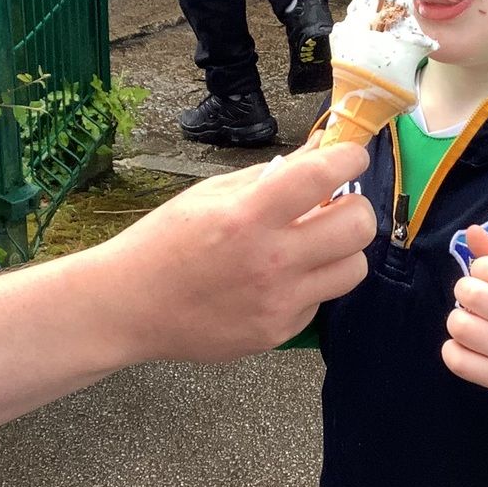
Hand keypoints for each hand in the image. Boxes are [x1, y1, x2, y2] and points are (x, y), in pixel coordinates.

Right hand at [99, 143, 372, 361]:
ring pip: (354, 269)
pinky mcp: (278, 333)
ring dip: (341, 250)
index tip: (351, 155)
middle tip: (333, 206)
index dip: (349, 157)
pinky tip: (277, 279)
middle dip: (354, 208)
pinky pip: (320, 301)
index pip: (323, 175)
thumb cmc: (164, 243)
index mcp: (249, 216)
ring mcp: (278, 302)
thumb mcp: (209, 194)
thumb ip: (270, 176)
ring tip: (311, 245)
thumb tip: (319, 153)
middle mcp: (270, 260)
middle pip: (358, 227)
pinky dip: (309, 284)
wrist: (129, 307)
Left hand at [442, 226, 487, 395]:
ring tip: (472, 323)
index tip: (486, 278)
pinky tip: (467, 346)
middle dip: (464, 291)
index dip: (479, 269)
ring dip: (457, 321)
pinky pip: (456, 360)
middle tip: (474, 300)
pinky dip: (452, 350)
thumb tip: (470, 230)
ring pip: (460, 326)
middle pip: (471, 294)